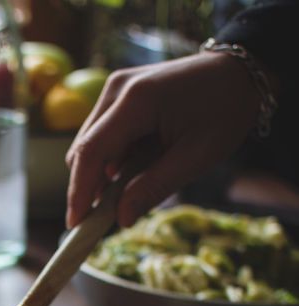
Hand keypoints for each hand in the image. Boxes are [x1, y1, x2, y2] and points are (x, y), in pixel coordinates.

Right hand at [66, 51, 260, 228]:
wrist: (238, 73)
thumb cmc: (223, 112)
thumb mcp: (194, 158)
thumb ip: (153, 188)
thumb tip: (120, 219)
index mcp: (136, 100)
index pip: (91, 151)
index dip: (79, 191)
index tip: (75, 224)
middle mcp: (117, 89)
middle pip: (84, 149)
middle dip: (90, 186)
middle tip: (107, 217)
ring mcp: (116, 89)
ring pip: (91, 144)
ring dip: (104, 174)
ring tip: (135, 186)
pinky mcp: (120, 95)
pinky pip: (104, 136)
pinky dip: (113, 160)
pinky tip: (137, 167)